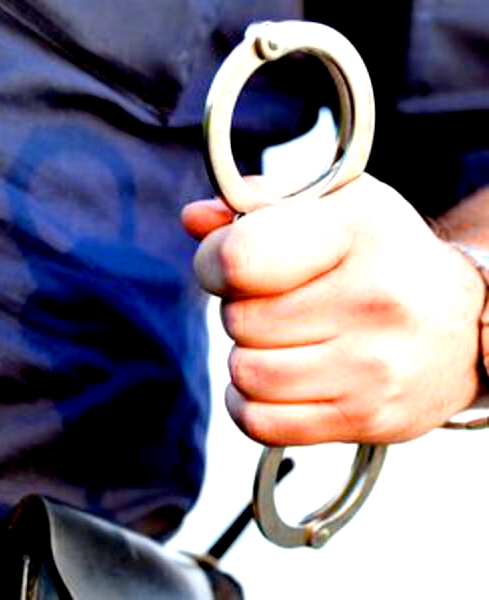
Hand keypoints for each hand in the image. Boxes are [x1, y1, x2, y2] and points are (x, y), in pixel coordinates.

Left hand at [182, 174, 485, 445]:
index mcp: (356, 229)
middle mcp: (372, 299)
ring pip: (245, 373)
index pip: (239, 259)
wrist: (460, 324)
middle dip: (242, 311)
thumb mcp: (334, 207)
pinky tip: (278, 379)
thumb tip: (194, 218)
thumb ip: (258, 204)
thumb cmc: (384, 258)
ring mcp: (372, 366)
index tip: (227, 265)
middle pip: (238, 320)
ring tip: (285, 341)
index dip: (213, 263)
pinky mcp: (366, 417)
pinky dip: (251, 402)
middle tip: (278, 304)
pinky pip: (260, 421)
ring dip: (249, 357)